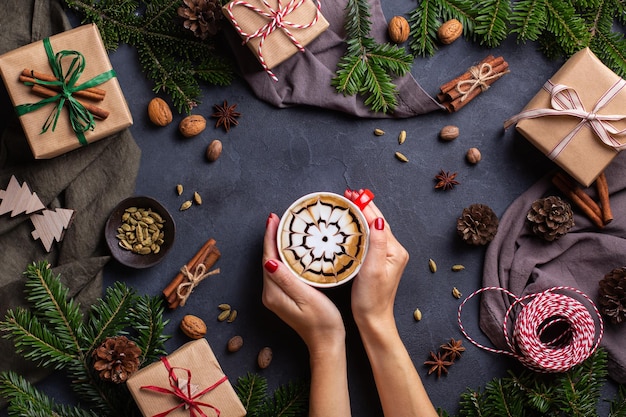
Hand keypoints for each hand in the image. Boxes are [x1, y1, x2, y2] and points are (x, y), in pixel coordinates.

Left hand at [261, 213, 344, 354]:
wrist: (327, 343)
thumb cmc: (322, 322)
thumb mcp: (306, 298)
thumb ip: (287, 280)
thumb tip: (269, 260)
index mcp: (273, 292)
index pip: (268, 257)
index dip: (270, 236)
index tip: (273, 219)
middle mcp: (271, 293)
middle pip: (269, 258)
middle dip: (272, 237)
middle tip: (279, 217)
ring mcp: (277, 296)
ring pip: (274, 263)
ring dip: (278, 245)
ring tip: (285, 227)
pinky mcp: (285, 296)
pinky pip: (281, 270)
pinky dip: (285, 256)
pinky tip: (292, 249)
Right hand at [344, 189, 408, 326]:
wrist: (372, 319)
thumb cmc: (371, 298)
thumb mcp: (373, 269)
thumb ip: (376, 243)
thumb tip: (377, 220)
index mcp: (394, 250)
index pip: (378, 220)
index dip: (364, 205)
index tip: (351, 194)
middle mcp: (393, 250)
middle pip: (377, 221)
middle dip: (363, 206)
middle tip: (348, 194)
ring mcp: (387, 256)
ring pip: (374, 229)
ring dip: (362, 215)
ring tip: (350, 204)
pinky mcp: (379, 262)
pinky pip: (370, 238)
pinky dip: (361, 228)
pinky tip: (353, 225)